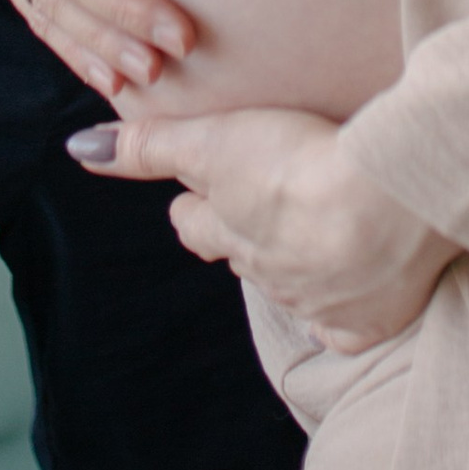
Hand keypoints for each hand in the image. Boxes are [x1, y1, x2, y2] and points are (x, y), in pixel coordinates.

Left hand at [72, 106, 454, 354]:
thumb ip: (149, 146)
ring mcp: (317, 303)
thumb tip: (79, 147)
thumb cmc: (299, 163)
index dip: (197, 204)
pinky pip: (343, 329)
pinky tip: (345, 302)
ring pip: (290, 286)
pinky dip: (341, 315)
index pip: (193, 224)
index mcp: (229, 231)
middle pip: (241, 255)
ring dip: (295, 262)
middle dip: (245, 232)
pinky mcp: (368, 321)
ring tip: (314, 232)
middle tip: (266, 202)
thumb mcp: (215, 140)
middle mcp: (266, 273)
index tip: (208, 187)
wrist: (389, 204)